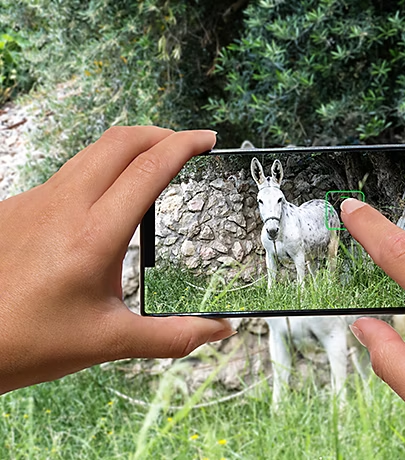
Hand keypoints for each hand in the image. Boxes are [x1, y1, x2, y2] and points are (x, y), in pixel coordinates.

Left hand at [0, 127, 233, 394]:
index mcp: (94, 236)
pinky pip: (66, 175)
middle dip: (160, 134)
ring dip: (129, 148)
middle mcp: (63, 208)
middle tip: (187, 144)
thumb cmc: (31, 342)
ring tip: (153, 163)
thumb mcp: (111, 341)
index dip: (183, 145)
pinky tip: (104, 201)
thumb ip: (173, 336)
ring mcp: (35, 202)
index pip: (148, 170)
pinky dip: (98, 172)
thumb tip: (220, 330)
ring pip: (90, 153)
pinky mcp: (17, 207)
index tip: (207, 139)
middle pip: (119, 142)